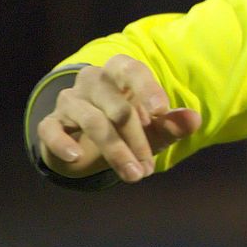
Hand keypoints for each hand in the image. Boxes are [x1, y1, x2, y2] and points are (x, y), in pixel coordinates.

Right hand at [36, 54, 201, 182]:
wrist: (88, 142)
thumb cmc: (130, 127)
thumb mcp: (154, 127)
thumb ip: (173, 123)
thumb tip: (195, 119)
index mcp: (120, 72)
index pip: (132, 70)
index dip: (147, 89)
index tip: (161, 111)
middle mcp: (93, 81)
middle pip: (117, 106)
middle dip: (136, 139)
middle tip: (148, 169)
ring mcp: (70, 100)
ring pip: (92, 121)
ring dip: (116, 152)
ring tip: (134, 175)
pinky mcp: (51, 122)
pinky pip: (51, 130)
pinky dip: (62, 144)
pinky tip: (77, 158)